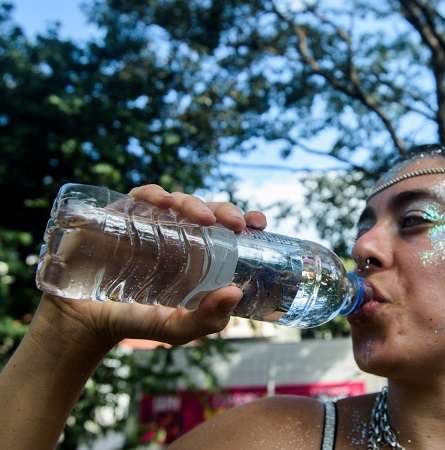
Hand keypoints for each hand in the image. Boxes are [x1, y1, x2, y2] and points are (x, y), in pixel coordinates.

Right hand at [35, 184, 267, 351]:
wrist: (85, 324)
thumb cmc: (136, 323)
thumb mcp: (178, 329)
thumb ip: (207, 320)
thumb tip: (235, 292)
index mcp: (197, 255)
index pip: (225, 229)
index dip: (245, 219)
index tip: (259, 222)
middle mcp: (176, 234)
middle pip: (204, 211)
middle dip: (223, 209)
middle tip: (236, 223)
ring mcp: (148, 224)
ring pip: (176, 200)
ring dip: (191, 201)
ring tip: (203, 218)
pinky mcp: (120, 218)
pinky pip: (138, 197)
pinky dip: (151, 193)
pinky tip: (159, 201)